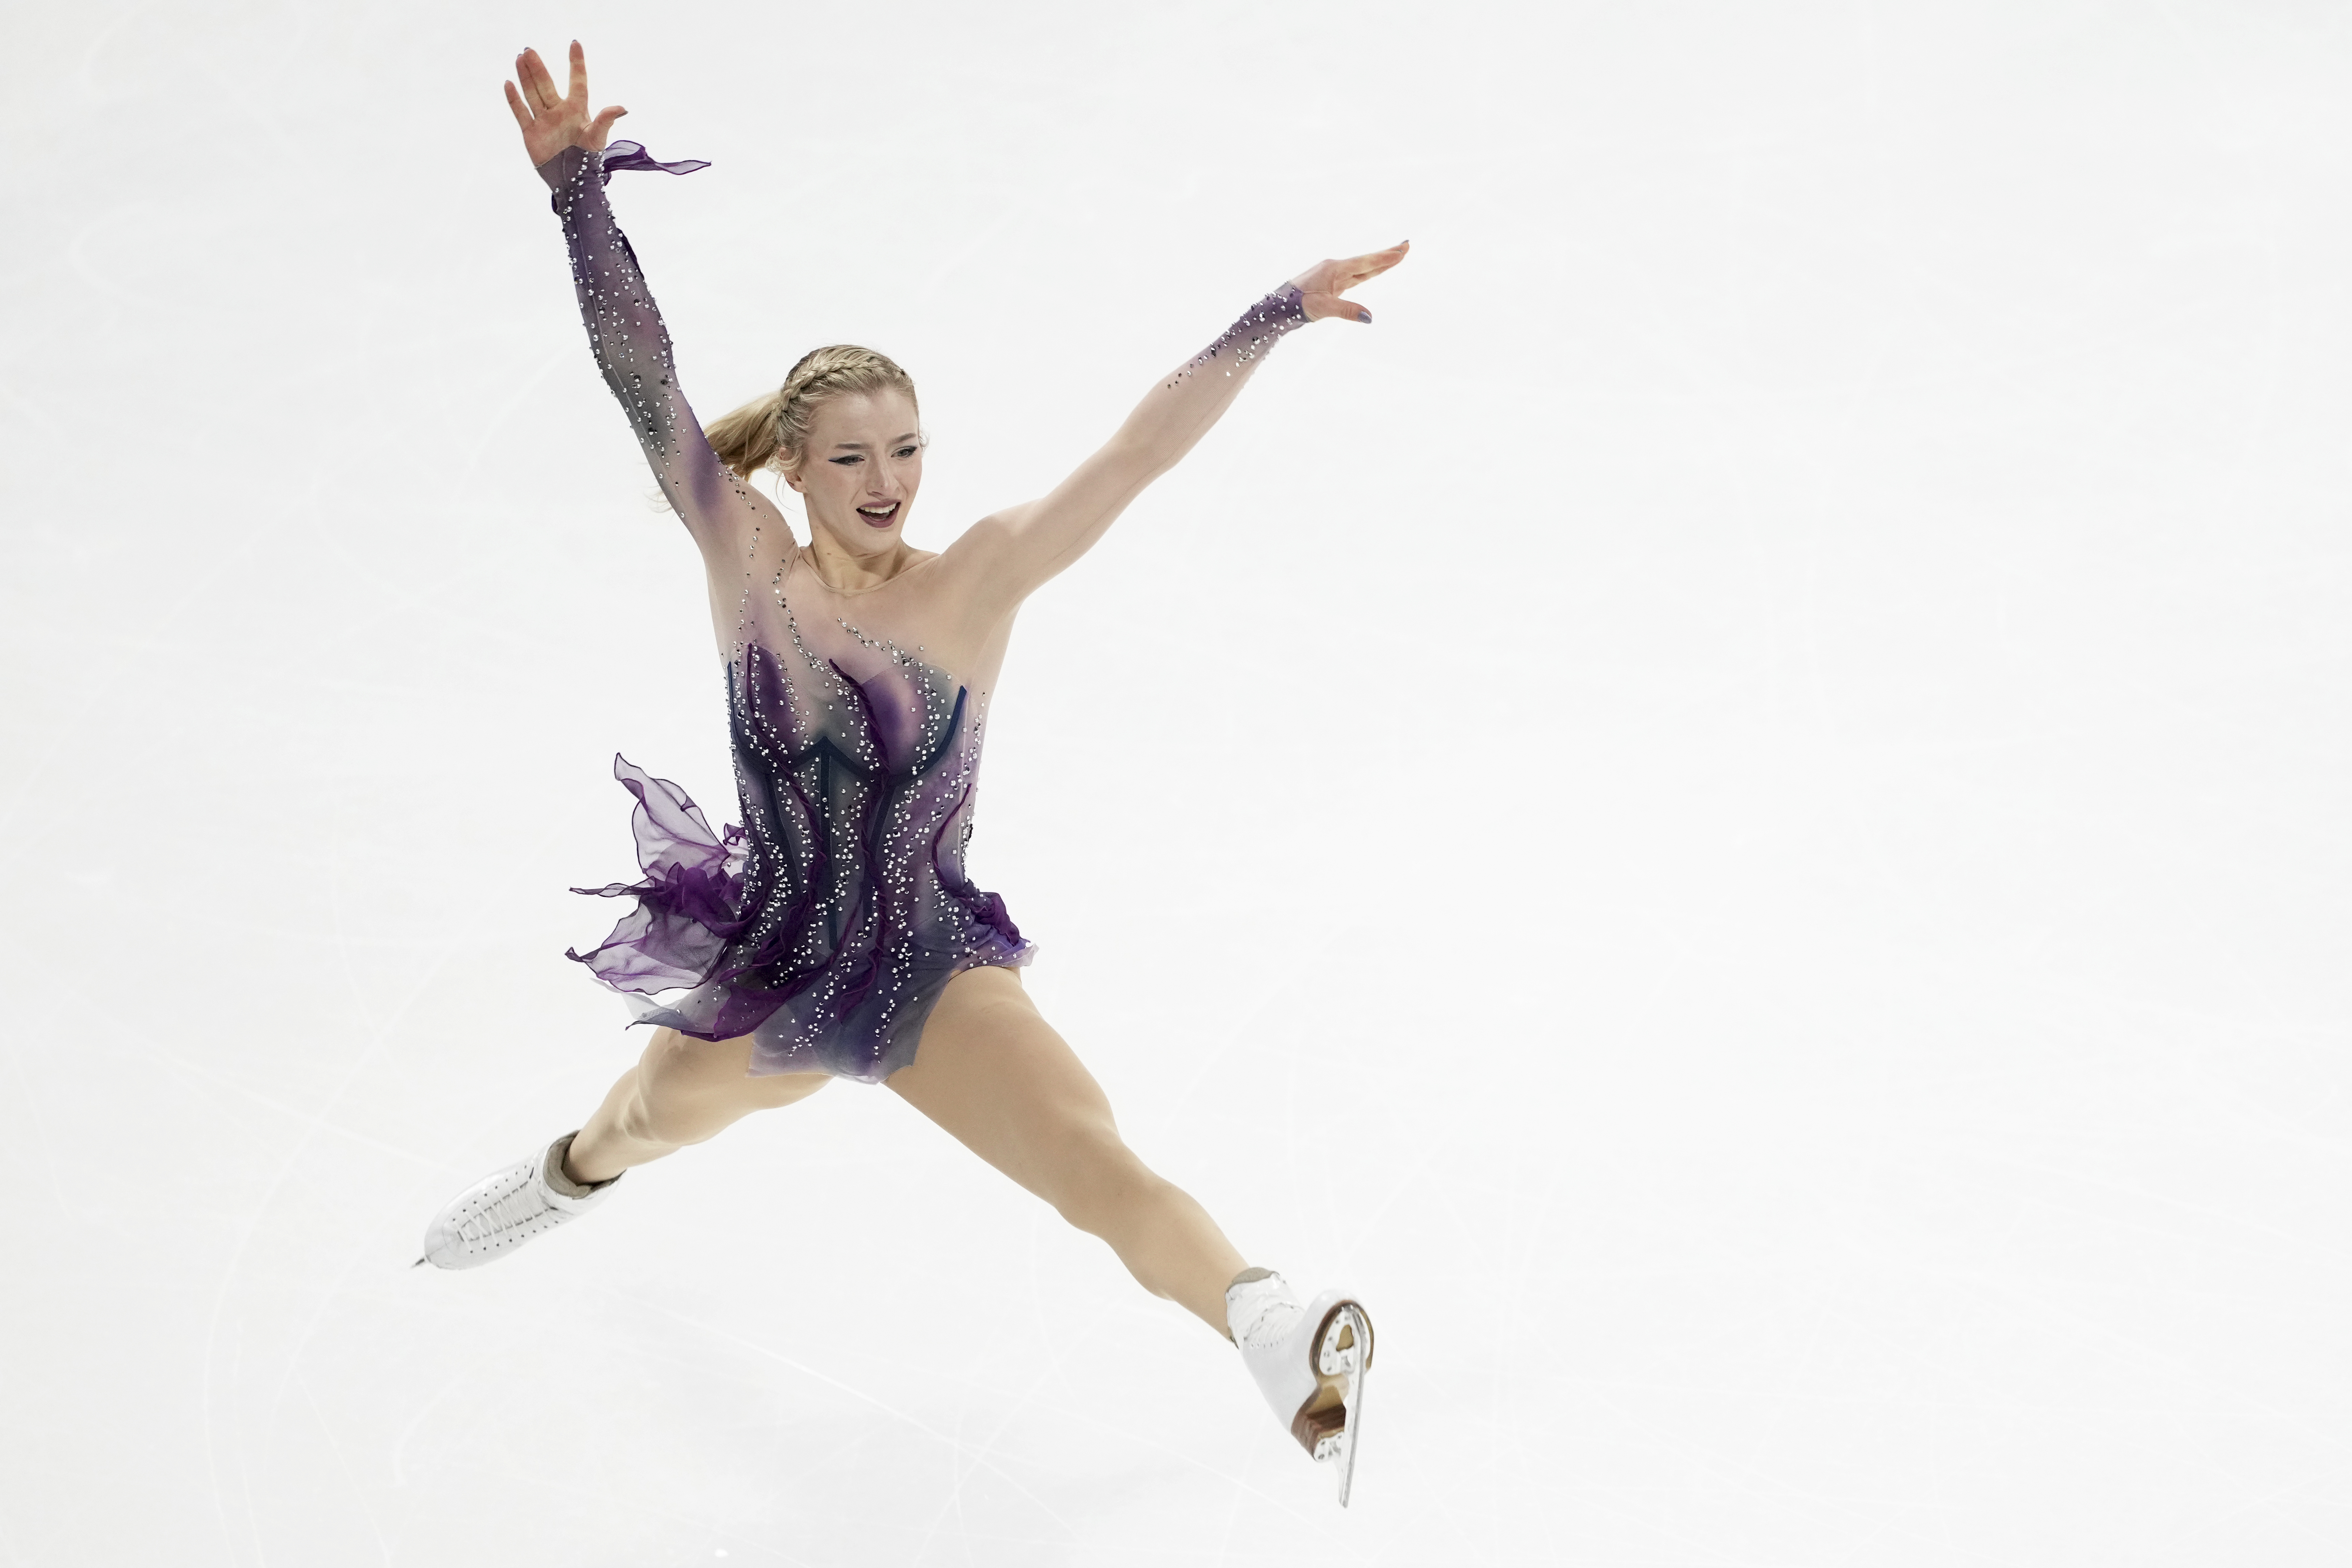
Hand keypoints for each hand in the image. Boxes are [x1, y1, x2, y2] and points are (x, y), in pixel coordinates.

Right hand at [504, 41, 626, 167]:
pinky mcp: (531, 133)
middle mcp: (559, 112)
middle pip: (547, 85)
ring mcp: (544, 121)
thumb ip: (605, 121)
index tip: (574, 43)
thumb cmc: (588, 162)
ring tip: (520, 58)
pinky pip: (521, 112)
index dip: (576, 63)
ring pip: (532, 94)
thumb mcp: (597, 139)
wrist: (572, 184)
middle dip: (538, 68)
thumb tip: (623, 108)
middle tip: (529, 50)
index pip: (577, 82)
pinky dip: (514, 99)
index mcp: (577, 111)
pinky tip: (509, 83)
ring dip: (526, 77)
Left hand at [1289, 241, 1409, 322]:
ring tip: (1395, 256)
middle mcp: (1336, 268)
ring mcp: (1333, 274)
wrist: (1279, 305)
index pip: (1365, 263)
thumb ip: (1347, 311)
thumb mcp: (1323, 309)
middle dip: (1387, 255)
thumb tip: (1369, 317)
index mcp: (1335, 270)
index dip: (1385, 258)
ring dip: (1379, 262)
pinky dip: (1367, 271)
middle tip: (1406, 246)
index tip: (1401, 251)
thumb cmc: (1297, 305)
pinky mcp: (1331, 282)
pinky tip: (1373, 269)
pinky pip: (1355, 275)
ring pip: (1362, 268)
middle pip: (1367, 262)